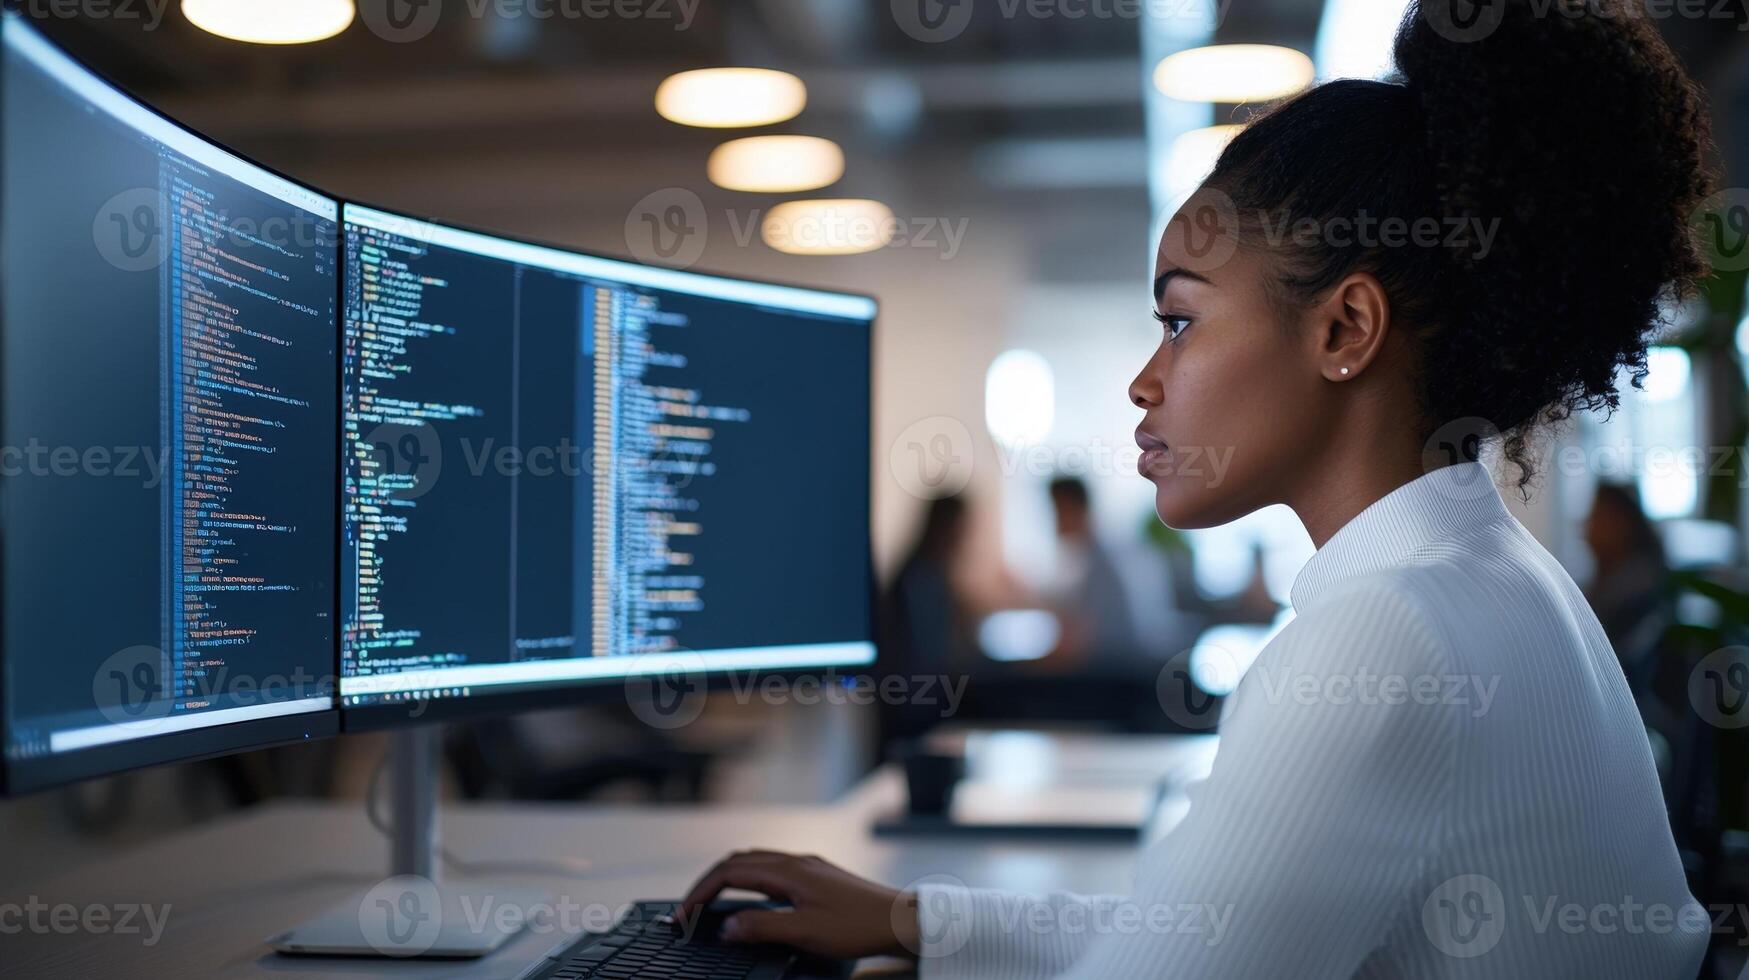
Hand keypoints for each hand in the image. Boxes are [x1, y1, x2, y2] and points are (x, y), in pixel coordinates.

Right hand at [680, 850, 919, 960]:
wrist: (902, 919)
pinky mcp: (817, 876)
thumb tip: (727, 927)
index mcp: (789, 870)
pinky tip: (750, 901)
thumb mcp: (806, 932)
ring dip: (727, 880)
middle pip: (738, 861)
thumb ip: (762, 927)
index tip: (683, 913)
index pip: (730, 872)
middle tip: (689, 908)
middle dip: (708, 882)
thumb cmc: (860, 926)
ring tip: (710, 904)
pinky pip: (772, 871)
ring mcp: (807, 867)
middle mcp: (796, 861)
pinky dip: (749, 882)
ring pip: (755, 864)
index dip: (701, 891)